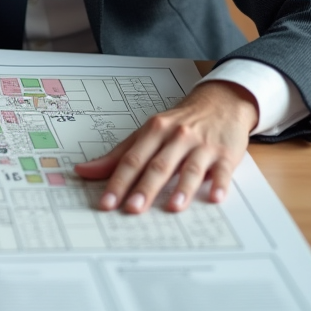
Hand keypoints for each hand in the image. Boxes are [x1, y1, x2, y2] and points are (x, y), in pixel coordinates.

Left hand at [73, 80, 257, 212]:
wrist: (220, 102)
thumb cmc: (179, 123)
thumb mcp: (146, 133)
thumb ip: (117, 156)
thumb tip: (83, 171)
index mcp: (154, 131)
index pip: (132, 159)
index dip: (118, 181)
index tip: (107, 203)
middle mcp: (177, 137)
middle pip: (158, 165)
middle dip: (145, 187)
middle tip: (133, 208)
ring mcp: (203, 145)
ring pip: (190, 168)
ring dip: (182, 188)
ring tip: (173, 207)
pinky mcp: (226, 153)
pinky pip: (223, 170)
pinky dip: (221, 184)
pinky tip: (216, 198)